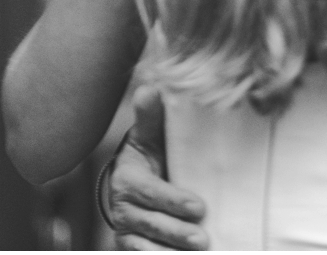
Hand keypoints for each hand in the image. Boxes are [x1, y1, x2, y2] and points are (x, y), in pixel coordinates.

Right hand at [106, 87, 207, 249]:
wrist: (134, 176)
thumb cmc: (150, 151)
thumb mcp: (150, 133)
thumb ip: (151, 115)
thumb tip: (149, 88)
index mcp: (128, 178)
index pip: (150, 192)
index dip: (173, 200)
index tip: (199, 207)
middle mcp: (122, 207)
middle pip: (149, 223)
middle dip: (176, 233)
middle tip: (203, 239)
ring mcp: (126, 229)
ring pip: (145, 246)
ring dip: (169, 252)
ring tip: (199, 252)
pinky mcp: (131, 245)